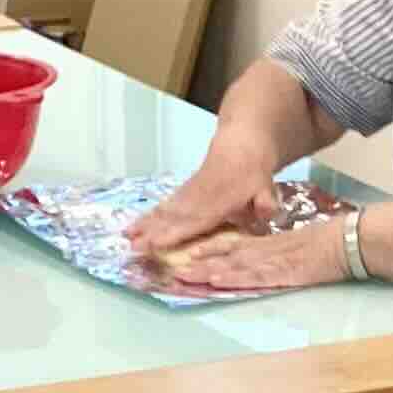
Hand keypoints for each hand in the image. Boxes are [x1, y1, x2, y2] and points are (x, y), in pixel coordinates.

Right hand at [126, 161, 276, 258]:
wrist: (241, 145)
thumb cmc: (253, 171)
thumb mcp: (265, 184)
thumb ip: (265, 201)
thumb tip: (266, 212)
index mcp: (219, 201)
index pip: (195, 220)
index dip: (175, 232)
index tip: (157, 244)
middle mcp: (199, 199)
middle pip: (173, 218)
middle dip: (152, 233)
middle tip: (133, 248)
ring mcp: (188, 195)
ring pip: (164, 211)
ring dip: (144, 225)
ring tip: (126, 237)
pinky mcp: (183, 193)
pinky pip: (163, 206)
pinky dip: (148, 216)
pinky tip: (135, 226)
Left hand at [151, 217, 349, 295]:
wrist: (351, 240)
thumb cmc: (330, 243)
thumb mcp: (299, 246)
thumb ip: (280, 253)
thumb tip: (264, 260)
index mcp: (269, 244)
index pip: (232, 245)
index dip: (208, 249)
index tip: (186, 252)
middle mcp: (265, 251)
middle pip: (224, 255)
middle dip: (197, 262)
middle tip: (170, 267)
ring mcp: (273, 261)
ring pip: (233, 266)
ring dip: (207, 271)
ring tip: (182, 275)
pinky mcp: (284, 273)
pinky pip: (254, 276)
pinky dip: (233, 278)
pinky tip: (216, 280)